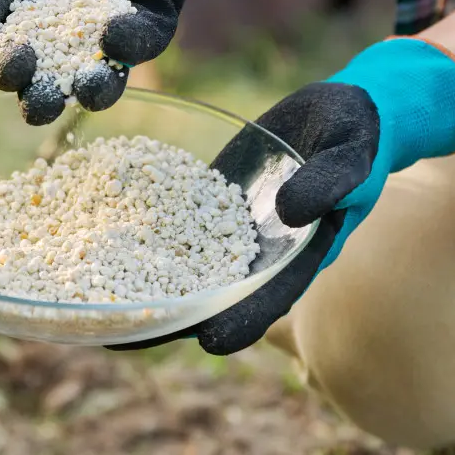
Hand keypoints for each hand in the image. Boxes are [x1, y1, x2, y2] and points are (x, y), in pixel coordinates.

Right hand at [0, 0, 222, 123]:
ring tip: (87, 84)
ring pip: (101, 87)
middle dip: (42, 101)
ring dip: (93, 91)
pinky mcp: (150, 28)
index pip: (8, 68)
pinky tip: (114, 32)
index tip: (14, 56)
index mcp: (24, 39)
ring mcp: (109, 47)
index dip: (7, 71)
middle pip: (49, 94)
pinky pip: (142, 46)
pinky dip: (129, 44)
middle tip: (40, 92)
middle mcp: (65, 55)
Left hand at [111, 38, 454, 354]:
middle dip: (171, 316)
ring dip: (142, 280)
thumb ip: (330, 184)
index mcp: (298, 255)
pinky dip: (140, 228)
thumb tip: (290, 212)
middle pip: (213, 294)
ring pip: (184, 260)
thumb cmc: (361, 140)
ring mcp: (230, 225)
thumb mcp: (354, 158)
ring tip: (93, 301)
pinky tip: (95, 230)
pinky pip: (172, 215)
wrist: (346, 110)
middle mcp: (258, 250)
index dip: (240, 322)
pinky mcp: (209, 194)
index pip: (268, 299)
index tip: (209, 343)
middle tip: (121, 338)